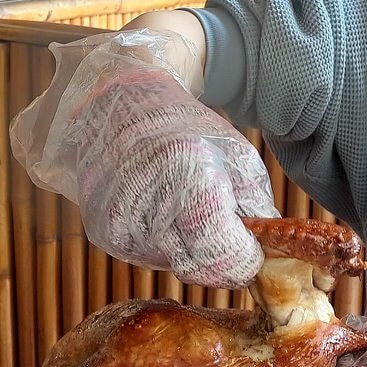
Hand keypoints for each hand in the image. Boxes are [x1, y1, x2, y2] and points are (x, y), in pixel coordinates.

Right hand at [9, 31, 276, 287]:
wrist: (114, 98)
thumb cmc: (184, 123)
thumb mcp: (237, 154)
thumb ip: (254, 207)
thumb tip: (262, 254)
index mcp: (184, 176)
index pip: (223, 255)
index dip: (244, 257)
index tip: (252, 246)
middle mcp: (145, 206)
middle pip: (199, 268)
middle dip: (219, 255)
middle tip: (225, 227)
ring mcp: (119, 224)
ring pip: (173, 264)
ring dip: (190, 248)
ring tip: (187, 207)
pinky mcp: (104, 233)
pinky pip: (148, 256)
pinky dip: (164, 243)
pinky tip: (162, 210)